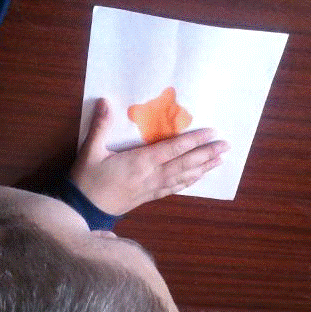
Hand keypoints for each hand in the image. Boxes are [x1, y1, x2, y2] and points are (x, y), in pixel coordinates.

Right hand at [70, 99, 229, 215]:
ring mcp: (152, 188)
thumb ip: (100, 126)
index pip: (173, 149)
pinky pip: (174, 189)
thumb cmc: (87, 180)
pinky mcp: (149, 197)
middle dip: (206, 154)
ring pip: (183, 177)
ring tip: (220, 161)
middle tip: (226, 146)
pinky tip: (197, 178)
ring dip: (203, 169)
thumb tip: (106, 101)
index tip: (212, 133)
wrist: (84, 211)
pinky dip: (189, 182)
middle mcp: (151, 175)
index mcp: (140, 162)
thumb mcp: (90, 152)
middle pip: (184, 164)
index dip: (194, 140)